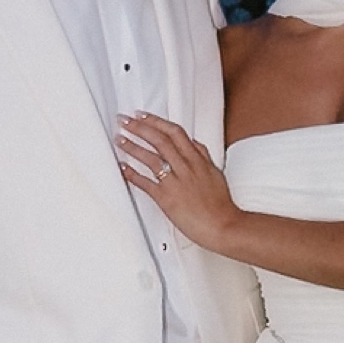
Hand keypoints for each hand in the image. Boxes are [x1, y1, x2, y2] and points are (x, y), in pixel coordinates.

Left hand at [116, 112, 240, 252]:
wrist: (223, 226)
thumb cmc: (220, 205)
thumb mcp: (215, 173)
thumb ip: (202, 156)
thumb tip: (193, 144)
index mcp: (198, 160)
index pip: (175, 132)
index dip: (156, 121)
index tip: (143, 116)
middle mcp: (186, 168)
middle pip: (160, 140)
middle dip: (139, 128)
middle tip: (125, 121)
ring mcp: (176, 182)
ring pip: (151, 158)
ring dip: (132, 146)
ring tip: (120, 139)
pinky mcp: (167, 199)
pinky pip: (146, 183)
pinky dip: (132, 174)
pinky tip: (123, 167)